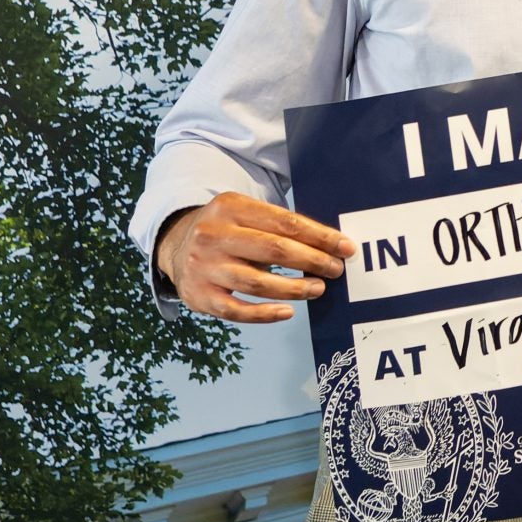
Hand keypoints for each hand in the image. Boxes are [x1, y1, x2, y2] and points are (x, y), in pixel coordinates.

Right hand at [155, 191, 354, 323]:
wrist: (177, 246)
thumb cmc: (227, 231)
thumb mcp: (245, 213)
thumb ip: (279, 225)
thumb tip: (330, 244)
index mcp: (230, 207)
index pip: (285, 222)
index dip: (320, 236)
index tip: (345, 247)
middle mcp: (213, 235)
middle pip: (274, 250)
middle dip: (312, 260)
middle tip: (336, 269)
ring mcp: (204, 267)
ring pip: (257, 282)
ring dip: (294, 288)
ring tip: (318, 288)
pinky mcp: (198, 296)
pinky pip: (237, 310)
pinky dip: (265, 314)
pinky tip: (288, 311)